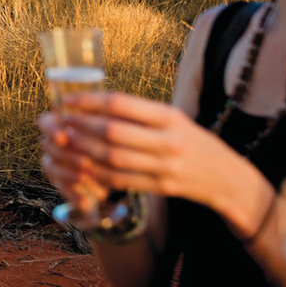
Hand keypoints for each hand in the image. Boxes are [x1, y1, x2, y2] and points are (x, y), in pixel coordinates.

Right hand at [38, 111, 108, 213]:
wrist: (116, 156)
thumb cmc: (110, 134)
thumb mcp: (108, 127)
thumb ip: (100, 125)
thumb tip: (101, 127)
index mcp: (60, 122)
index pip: (45, 122)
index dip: (51, 130)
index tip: (63, 138)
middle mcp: (52, 141)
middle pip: (47, 146)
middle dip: (66, 155)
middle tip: (84, 163)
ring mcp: (53, 161)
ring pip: (51, 167)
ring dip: (68, 174)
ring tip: (86, 179)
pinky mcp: (59, 181)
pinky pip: (62, 188)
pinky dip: (74, 196)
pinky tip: (86, 203)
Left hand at [53, 91, 246, 208]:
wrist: (226, 177)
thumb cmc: (192, 140)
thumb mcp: (173, 118)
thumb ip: (140, 112)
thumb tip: (94, 103)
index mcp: (169, 116)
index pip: (122, 104)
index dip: (90, 101)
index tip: (68, 99)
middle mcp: (168, 140)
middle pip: (113, 132)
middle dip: (81, 127)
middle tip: (60, 121)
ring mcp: (164, 166)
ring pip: (113, 158)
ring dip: (83, 150)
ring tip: (65, 141)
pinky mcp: (160, 187)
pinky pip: (120, 179)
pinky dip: (97, 172)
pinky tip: (82, 164)